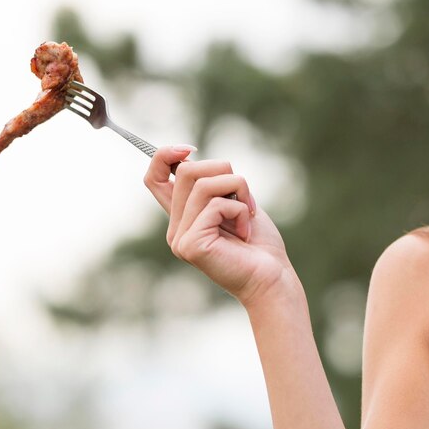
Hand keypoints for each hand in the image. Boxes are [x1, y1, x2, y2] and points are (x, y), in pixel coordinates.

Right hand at [144, 146, 299, 306]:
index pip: (155, 178)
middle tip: (244, 195)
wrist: (273, 279)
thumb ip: (214, 185)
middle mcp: (176, 228)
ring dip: (238, 188)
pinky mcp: (191, 245)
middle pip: (187, 171)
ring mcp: (181, 239)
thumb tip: (190, 157)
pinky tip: (246, 231)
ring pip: (204, 184)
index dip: (165, 155)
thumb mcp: (236, 202)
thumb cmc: (260, 244)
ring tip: (249, 212)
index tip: (190, 149)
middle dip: (225, 171)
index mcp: (184, 217)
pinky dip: (239, 210)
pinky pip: (216, 205)